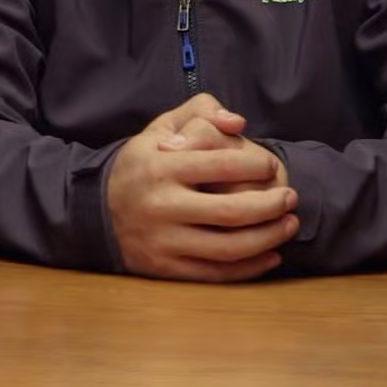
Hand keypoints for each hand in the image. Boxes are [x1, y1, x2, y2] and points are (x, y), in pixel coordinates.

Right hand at [106, 93, 297, 281]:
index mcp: (161, 166)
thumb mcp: (159, 129)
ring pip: (229, 247)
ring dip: (268, 238)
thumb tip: (237, 122)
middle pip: (232, 211)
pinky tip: (270, 255)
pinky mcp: (165, 268)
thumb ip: (199, 112)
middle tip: (291, 198)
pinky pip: (216, 274)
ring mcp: (163, 240)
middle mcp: (161, 205)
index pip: (222, 165)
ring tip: (289, 225)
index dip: (257, 165)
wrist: (95, 211)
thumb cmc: (140, 166)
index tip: (272, 166)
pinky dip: (250, 267)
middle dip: (271, 206)